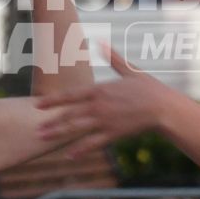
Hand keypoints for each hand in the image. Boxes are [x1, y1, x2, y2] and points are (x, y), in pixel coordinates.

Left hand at [35, 43, 173, 151]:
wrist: (164, 108)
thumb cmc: (148, 88)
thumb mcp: (130, 71)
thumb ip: (113, 58)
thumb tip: (102, 43)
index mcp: (100, 90)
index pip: (70, 96)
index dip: (52, 101)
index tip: (37, 105)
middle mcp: (99, 106)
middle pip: (69, 114)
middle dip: (51, 122)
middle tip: (36, 129)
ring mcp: (105, 121)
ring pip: (77, 129)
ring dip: (59, 134)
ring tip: (44, 139)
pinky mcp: (114, 134)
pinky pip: (93, 143)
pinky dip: (80, 149)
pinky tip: (69, 155)